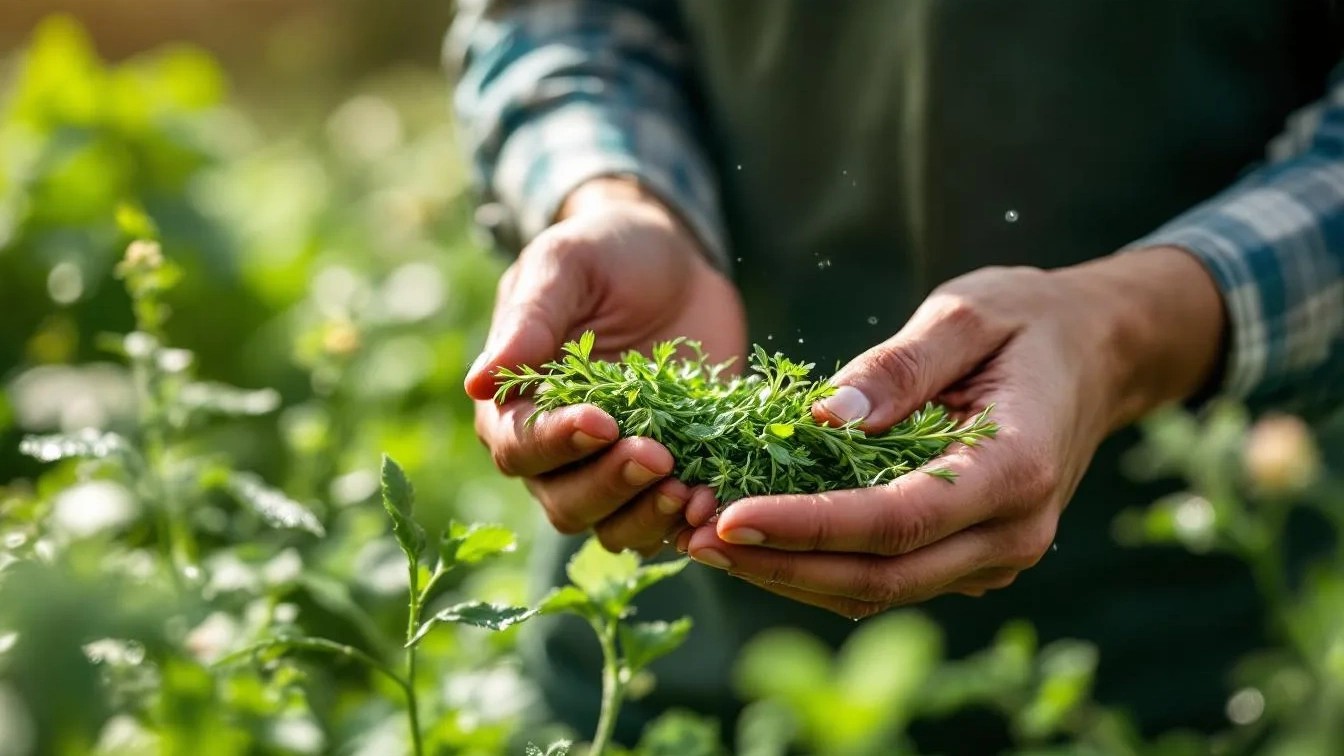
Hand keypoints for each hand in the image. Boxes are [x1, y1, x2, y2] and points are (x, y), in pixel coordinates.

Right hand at [466, 178, 746, 555]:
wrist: (674, 258)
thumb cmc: (604, 251)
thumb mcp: (565, 265)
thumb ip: (528, 321)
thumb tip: (475, 384)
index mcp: (514, 406)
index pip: (520, 446)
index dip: (557, 442)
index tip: (603, 421)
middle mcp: (557, 452)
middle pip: (565, 501)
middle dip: (610, 486)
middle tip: (657, 455)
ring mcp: (613, 469)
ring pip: (614, 527)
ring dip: (649, 516)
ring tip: (691, 490)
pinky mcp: (669, 474)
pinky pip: (668, 522)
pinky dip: (688, 522)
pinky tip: (714, 501)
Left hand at [679, 247, 1224, 617]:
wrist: (1096, 353)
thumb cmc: (1028, 321)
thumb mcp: (966, 314)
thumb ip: (900, 366)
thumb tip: (823, 416)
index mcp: (1016, 470)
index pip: (897, 520)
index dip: (809, 527)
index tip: (729, 517)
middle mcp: (1012, 532)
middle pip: (882, 577)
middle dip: (781, 566)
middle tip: (692, 537)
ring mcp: (995, 555)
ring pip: (878, 591)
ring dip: (789, 576)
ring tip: (702, 541)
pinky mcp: (970, 556)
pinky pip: (886, 577)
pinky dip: (818, 566)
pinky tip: (756, 541)